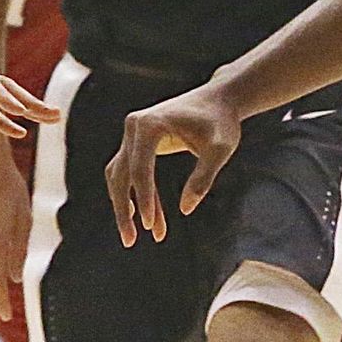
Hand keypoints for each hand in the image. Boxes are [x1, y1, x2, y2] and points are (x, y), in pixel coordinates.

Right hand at [106, 85, 243, 245]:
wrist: (219, 100)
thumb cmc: (221, 123)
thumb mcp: (220, 150)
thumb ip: (204, 177)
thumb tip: (185, 209)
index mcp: (150, 124)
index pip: (141, 169)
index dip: (145, 200)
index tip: (151, 227)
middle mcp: (134, 126)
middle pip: (121, 175)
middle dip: (124, 210)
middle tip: (130, 242)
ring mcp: (132, 133)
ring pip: (120, 176)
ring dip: (126, 206)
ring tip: (139, 236)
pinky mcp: (137, 141)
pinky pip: (129, 172)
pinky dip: (134, 195)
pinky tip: (144, 217)